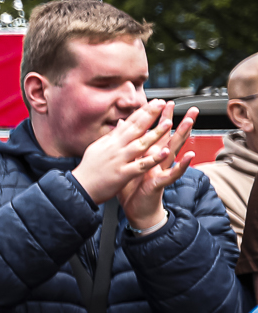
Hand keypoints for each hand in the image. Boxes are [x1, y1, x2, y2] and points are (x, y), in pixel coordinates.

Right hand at [74, 100, 177, 203]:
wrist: (79, 188)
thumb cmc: (88, 169)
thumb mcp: (97, 148)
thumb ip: (111, 137)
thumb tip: (119, 125)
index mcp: (110, 141)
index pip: (129, 123)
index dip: (143, 112)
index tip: (155, 102)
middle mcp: (115, 148)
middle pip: (136, 129)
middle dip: (150, 115)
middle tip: (162, 103)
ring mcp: (119, 160)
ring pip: (140, 144)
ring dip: (155, 134)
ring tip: (167, 123)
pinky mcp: (123, 174)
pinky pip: (141, 165)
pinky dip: (153, 159)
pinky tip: (163, 153)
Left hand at [119, 106, 196, 232]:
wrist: (136, 210)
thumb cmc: (132, 187)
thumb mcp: (128, 164)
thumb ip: (128, 147)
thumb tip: (121, 128)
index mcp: (148, 155)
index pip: (156, 133)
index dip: (160, 118)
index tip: (164, 102)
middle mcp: (158, 161)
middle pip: (170, 138)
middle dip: (179, 123)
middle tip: (191, 109)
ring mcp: (162, 170)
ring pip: (174, 151)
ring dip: (183, 138)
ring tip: (190, 124)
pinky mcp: (161, 182)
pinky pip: (173, 173)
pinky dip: (182, 164)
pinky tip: (190, 155)